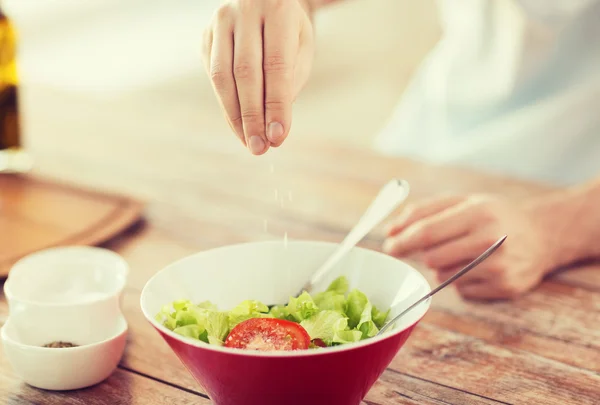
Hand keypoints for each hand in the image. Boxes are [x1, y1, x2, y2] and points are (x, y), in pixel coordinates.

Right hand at [202, 0, 314, 154]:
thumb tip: (272, 126)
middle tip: (261, 148)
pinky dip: (227, 105)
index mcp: (278, 8)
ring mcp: (220, 21)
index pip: (276, 65)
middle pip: (245, 72)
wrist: (266, 0)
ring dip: (235, 116)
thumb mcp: (302, 49)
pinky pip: (213, 76)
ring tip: (250, 143)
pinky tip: (239, 126)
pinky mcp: (206, 35)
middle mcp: (244, 9)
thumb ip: (290, 82)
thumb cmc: (290, 30)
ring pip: (222, 76)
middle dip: (253, 116)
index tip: (278, 137)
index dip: (276, 104)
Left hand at [382, 195, 556, 299]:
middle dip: (424, 254)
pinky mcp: (505, 288)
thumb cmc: (493, 216)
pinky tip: (478, 267)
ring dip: (443, 266)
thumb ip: (423, 211)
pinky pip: (461, 291)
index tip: (388, 246)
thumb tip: (390, 231)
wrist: (541, 236)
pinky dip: (460, 281)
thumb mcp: (463, 202)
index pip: (428, 231)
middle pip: (432, 257)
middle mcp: (491, 240)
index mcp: (479, 212)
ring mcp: (500, 267)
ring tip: (464, 253)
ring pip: (443, 276)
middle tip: (429, 248)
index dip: (402, 241)